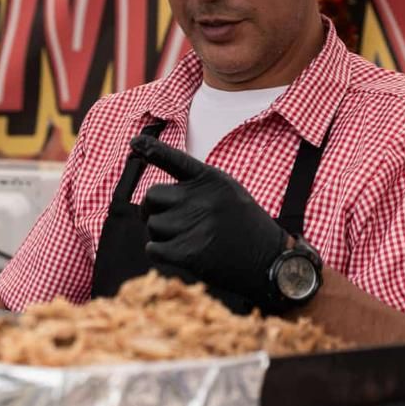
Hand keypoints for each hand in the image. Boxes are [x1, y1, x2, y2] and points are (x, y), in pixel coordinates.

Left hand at [132, 134, 287, 314]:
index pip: (175, 159)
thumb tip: (154, 197)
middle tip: (168, 220)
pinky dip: (159, 253)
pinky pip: (153, 249)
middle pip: (152, 196)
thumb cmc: (246, 227)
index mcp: (212, 179)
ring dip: (161, 234)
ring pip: (152, 225)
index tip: (134, 143)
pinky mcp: (188, 253)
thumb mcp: (228, 193)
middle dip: (153, 209)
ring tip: (187, 239)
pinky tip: (178, 254)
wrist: (270, 262)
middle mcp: (200, 199)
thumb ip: (197, 188)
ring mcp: (194, 225)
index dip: (152, 149)